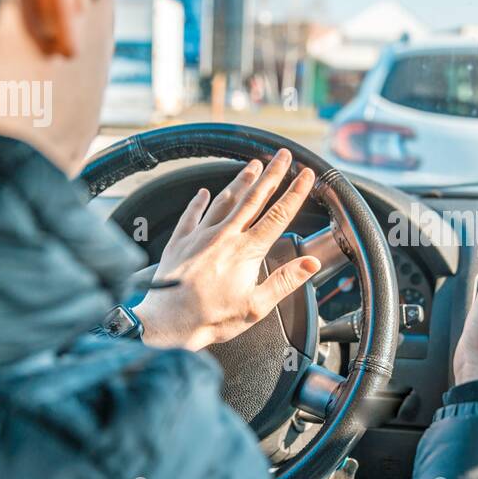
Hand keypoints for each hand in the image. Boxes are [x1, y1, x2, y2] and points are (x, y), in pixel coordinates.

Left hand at [134, 149, 321, 350]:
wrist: (167, 322)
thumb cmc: (211, 318)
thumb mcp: (256, 307)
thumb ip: (285, 281)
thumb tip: (310, 263)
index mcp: (247, 252)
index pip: (278, 215)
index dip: (295, 193)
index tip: (306, 175)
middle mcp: (225, 237)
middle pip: (254, 198)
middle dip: (272, 174)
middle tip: (282, 156)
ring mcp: (200, 236)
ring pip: (225, 200)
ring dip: (241, 181)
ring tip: (253, 165)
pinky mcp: (180, 241)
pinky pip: (192, 214)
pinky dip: (199, 201)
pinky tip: (203, 193)